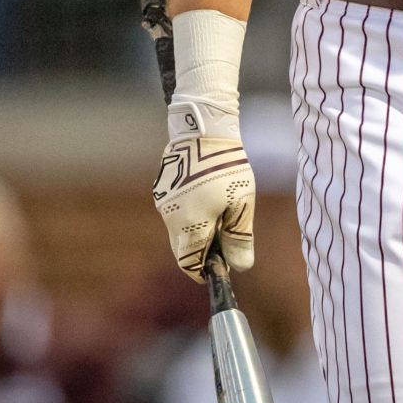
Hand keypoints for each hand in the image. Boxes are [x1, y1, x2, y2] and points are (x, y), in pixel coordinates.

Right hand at [154, 119, 255, 278]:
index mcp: (189, 226)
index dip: (202, 271)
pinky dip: (188, 212)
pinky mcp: (161, 188)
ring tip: (219, 209)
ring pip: (178, 228)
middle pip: (182, 248)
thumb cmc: (226, 168)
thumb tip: (240, 266)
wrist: (202, 131)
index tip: (218, 268)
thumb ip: (239, 237)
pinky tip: (206, 194)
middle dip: (201, 250)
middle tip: (223, 238)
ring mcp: (163, 202)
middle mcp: (170, 218)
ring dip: (195, 229)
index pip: (188, 263)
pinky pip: (174, 210)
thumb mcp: (241, 204)